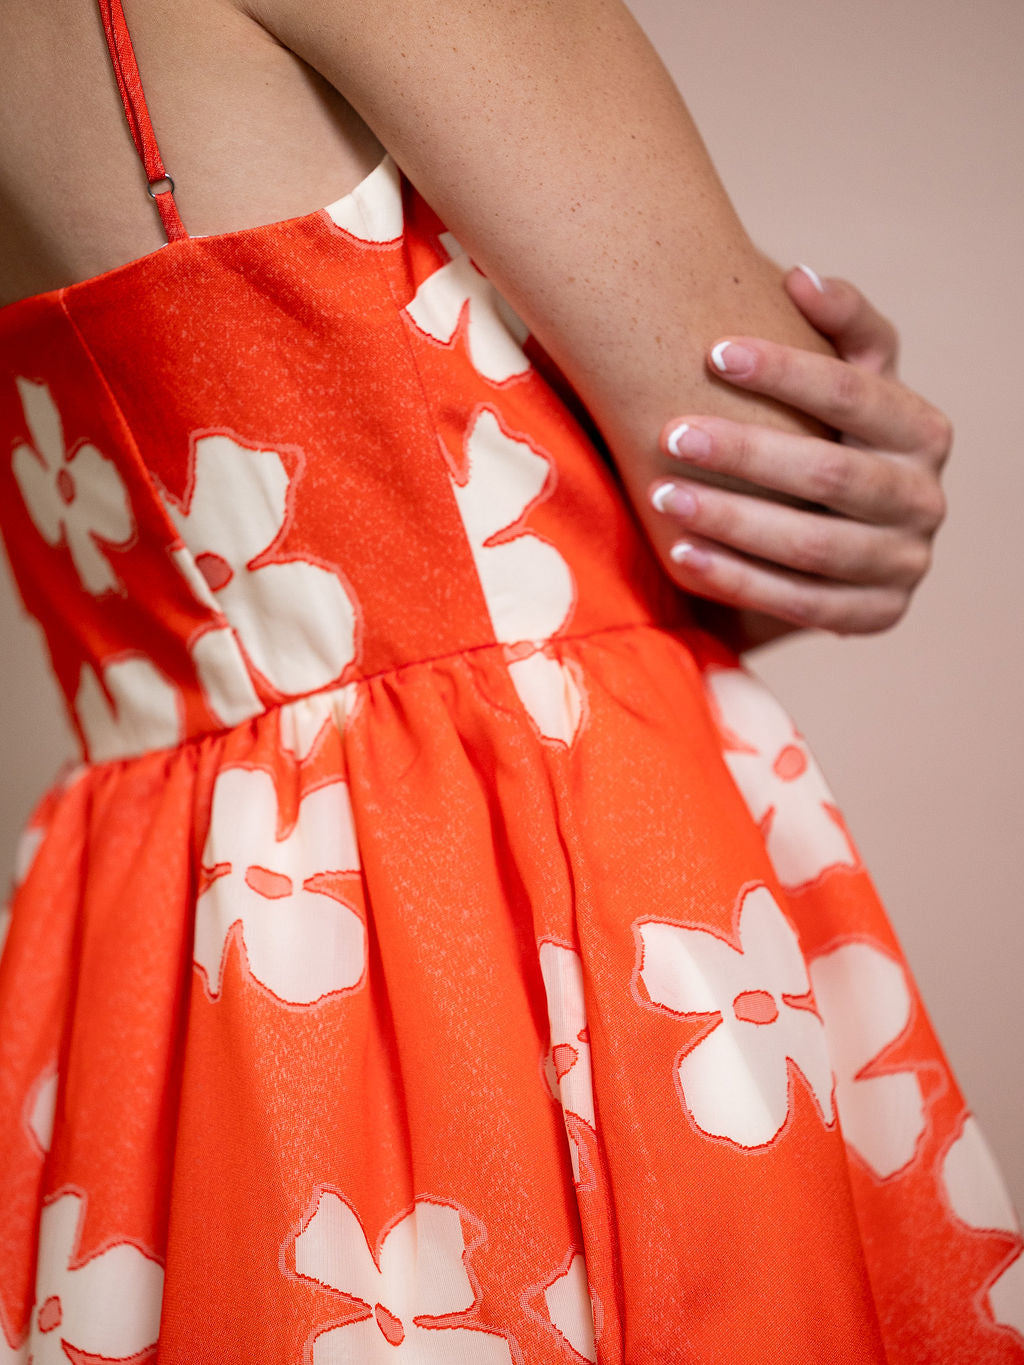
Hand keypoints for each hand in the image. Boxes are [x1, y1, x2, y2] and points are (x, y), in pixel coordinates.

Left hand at [649, 266, 952, 653]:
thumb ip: (834, 332)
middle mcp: (925, 498)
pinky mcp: (875, 617)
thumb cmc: (812, 443)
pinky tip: (683, 554)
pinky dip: (739, 578)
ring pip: (815, 544)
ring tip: (662, 496)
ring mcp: (905, 564)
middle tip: (672, 433)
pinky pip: (802, 605)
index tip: (711, 351)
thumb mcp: (834, 389)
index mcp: (921, 431)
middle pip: (833, 471)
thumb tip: (797, 276)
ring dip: (733, 519)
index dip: (786, 369)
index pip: (856, 391)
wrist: (819, 544)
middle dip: (746, 450)